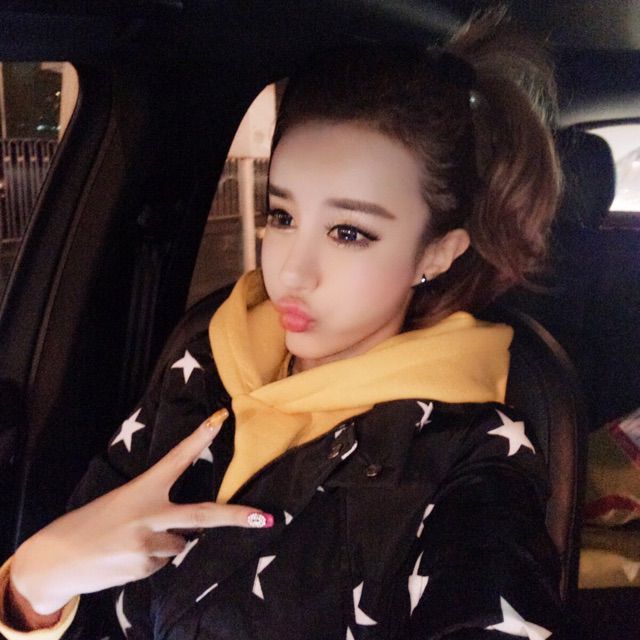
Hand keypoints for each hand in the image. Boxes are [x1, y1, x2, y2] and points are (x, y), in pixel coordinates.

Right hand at [10, 409, 272, 616]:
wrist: (55, 560)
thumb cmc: (90, 525)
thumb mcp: (121, 503)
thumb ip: (154, 508)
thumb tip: (187, 529)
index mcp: (142, 489)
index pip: (177, 458)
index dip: (200, 438)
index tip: (221, 418)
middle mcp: (150, 514)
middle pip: (203, 515)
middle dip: (237, 517)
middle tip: (265, 519)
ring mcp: (148, 544)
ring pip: (179, 546)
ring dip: (166, 545)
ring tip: (133, 544)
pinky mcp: (143, 568)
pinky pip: (163, 563)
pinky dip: (153, 561)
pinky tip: (128, 558)